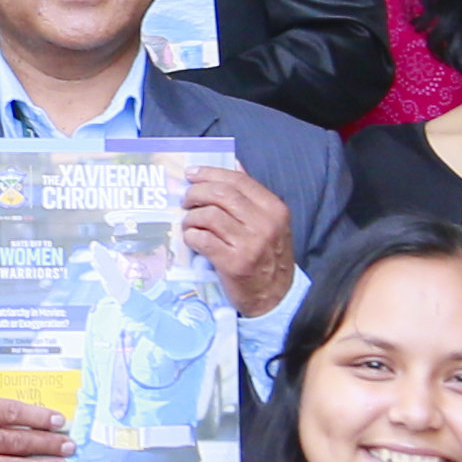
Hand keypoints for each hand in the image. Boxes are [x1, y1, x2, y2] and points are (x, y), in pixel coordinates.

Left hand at [176, 163, 300, 327]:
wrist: (275, 298)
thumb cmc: (268, 258)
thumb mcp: (270, 224)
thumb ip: (252, 195)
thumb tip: (234, 163)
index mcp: (274, 209)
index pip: (238, 180)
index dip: (211, 173)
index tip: (192, 173)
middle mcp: (264, 224)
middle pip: (221, 194)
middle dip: (196, 193)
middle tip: (185, 200)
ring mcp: (249, 244)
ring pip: (209, 216)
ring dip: (191, 217)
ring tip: (189, 223)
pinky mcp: (233, 263)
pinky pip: (203, 240)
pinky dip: (192, 236)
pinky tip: (192, 239)